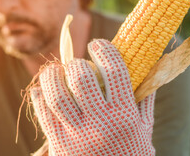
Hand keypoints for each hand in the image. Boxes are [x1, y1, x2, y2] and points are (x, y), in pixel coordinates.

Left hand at [30, 39, 154, 155]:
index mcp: (126, 117)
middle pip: (80, 78)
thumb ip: (145, 99)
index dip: (104, 49)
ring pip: (55, 94)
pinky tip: (44, 91)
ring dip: (52, 75)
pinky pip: (42, 113)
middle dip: (76, 63)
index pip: (115, 70)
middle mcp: (100, 125)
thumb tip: (150, 66)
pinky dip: (39, 95)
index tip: (98, 44)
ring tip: (56, 72)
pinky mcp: (58, 147)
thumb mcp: (144, 131)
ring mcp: (76, 137)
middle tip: (77, 64)